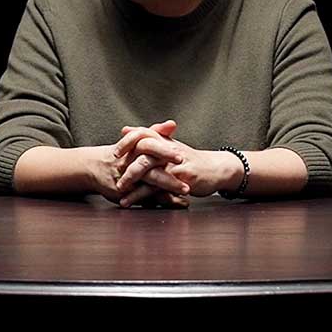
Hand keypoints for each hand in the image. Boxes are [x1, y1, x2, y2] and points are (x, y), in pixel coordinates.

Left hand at [111, 120, 240, 206]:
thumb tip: (126, 129)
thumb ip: (148, 139)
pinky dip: (142, 195)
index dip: (127, 142)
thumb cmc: (191, 160)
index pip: (142, 134)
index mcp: (164, 141)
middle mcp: (168, 150)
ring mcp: (174, 164)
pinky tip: (130, 201)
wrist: (217, 169)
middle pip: (143, 152)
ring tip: (118, 190)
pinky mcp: (180, 178)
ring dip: (132, 181)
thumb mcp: (170, 146)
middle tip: (114, 173)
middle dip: (126, 164)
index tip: (114, 152)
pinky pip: (157, 187)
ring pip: (148, 170)